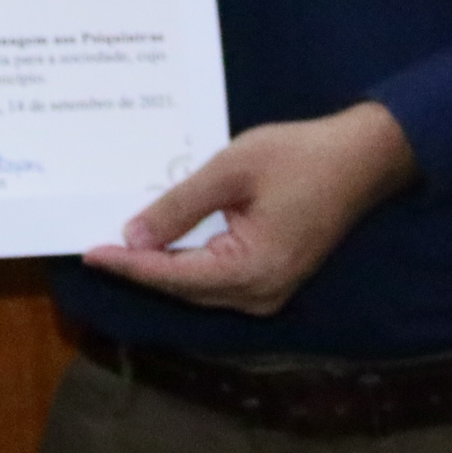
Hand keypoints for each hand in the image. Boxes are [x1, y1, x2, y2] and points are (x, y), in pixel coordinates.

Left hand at [82, 102, 416, 316]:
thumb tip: (133, 237)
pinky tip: (161, 242)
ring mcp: (269, 291)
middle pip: (183, 288)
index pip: (173, 277)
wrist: (362, 158)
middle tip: (95, 247)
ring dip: (161, 267)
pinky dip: (186, 263)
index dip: (129, 265)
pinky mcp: (271, 278)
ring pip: (199, 287)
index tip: (90, 254)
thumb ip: (180, 206)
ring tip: (118, 245)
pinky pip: (217, 278)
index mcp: (252, 272)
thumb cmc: (300, 157)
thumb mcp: (231, 171)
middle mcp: (260, 295)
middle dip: (139, 269)